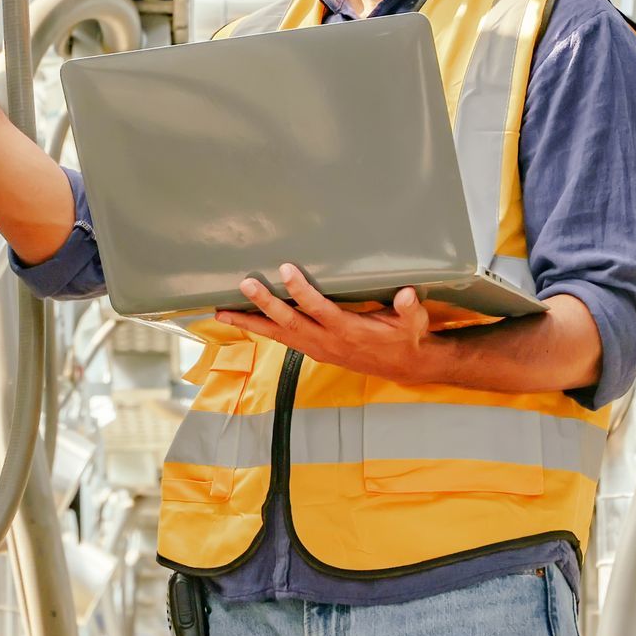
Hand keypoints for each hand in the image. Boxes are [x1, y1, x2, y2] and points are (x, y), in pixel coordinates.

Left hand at [214, 264, 437, 383]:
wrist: (404, 366)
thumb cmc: (406, 336)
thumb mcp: (413, 322)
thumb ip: (408, 307)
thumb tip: (406, 293)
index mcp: (348, 330)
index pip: (319, 309)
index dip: (302, 291)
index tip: (286, 270)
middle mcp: (327, 341)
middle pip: (289, 323)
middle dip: (265, 304)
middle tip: (245, 284)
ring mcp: (318, 348)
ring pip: (278, 335)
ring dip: (250, 323)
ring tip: (221, 314)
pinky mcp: (314, 351)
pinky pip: (282, 340)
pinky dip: (261, 330)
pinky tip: (243, 321)